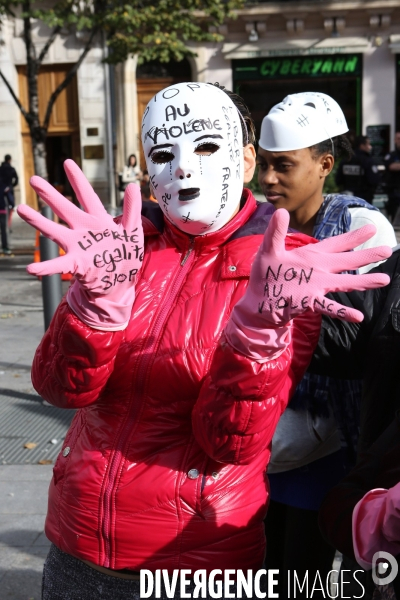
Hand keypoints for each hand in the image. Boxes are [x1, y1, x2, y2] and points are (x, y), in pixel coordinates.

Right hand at [17, 160, 143, 329]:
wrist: (120, 282)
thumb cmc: (126, 255)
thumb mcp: (133, 231)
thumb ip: (132, 209)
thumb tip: (132, 185)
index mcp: (99, 220)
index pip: (87, 195)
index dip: (78, 180)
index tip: (67, 162)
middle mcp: (84, 230)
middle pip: (64, 208)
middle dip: (50, 194)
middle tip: (33, 179)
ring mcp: (77, 246)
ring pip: (54, 231)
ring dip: (38, 221)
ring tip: (21, 209)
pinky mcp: (76, 264)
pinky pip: (58, 265)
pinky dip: (45, 267)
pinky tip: (31, 268)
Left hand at [235, 208, 390, 326]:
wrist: (259, 301)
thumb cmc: (265, 274)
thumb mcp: (268, 250)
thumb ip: (275, 232)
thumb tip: (280, 211)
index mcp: (311, 255)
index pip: (335, 243)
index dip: (353, 236)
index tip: (371, 229)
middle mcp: (319, 269)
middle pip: (347, 261)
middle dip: (366, 256)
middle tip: (387, 250)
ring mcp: (317, 286)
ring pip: (345, 282)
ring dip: (364, 281)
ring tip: (384, 279)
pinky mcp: (310, 301)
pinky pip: (330, 306)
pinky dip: (344, 311)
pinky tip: (359, 316)